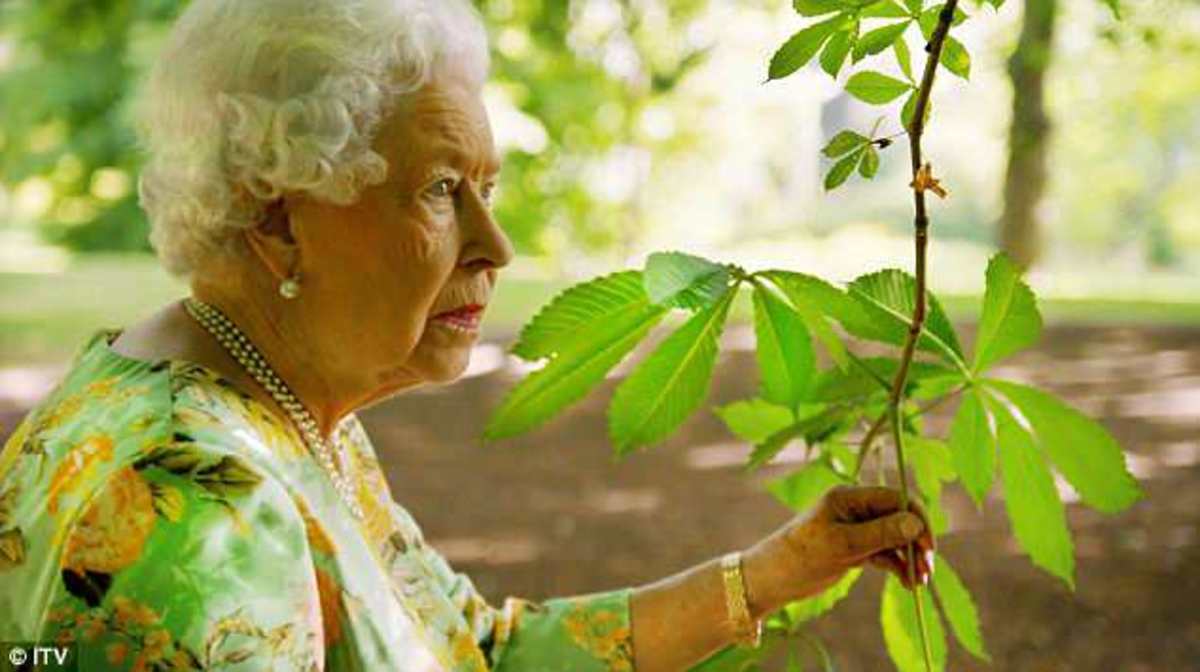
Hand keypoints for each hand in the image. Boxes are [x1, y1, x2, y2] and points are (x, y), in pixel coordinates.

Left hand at [743, 485, 934, 614]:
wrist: (773, 579)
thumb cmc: (801, 556)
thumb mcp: (843, 545)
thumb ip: (880, 533)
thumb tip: (916, 523)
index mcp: (849, 496)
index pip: (895, 498)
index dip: (917, 519)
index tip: (928, 546)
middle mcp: (855, 509)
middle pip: (899, 519)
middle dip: (916, 542)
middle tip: (927, 570)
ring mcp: (856, 529)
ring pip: (895, 539)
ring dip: (910, 558)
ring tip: (919, 584)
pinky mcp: (856, 549)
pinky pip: (885, 554)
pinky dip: (898, 567)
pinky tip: (907, 584)